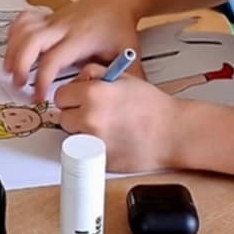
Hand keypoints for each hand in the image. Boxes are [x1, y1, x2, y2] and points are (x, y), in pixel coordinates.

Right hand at [3, 0, 139, 102]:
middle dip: (19, 63)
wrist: (117, 1)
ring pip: (23, 29)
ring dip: (12, 50)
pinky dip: (14, 34)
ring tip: (10, 72)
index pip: (54, 59)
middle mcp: (63, 27)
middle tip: (18, 85)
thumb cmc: (120, 29)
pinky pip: (23, 20)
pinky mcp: (47, 17)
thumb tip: (122, 106)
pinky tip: (14, 50)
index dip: (42, 80)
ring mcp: (53, 20)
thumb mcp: (129, 56)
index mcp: (82, 39)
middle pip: (31, 40)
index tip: (39, 97)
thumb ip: (126, 82)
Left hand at [52, 67, 182, 172]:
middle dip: (76, 115)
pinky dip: (95, 149)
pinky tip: (113, 141)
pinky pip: (87, 153)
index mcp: (92, 94)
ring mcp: (93, 142)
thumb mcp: (123, 77)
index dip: (71, 97)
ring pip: (72, 137)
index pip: (60, 96)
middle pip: (63, 118)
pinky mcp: (99, 160)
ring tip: (107, 127)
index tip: (79, 99)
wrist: (173, 132)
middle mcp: (89, 118)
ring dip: (83, 133)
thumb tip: (77, 80)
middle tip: (96, 114)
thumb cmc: (153, 106)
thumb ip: (94, 73)